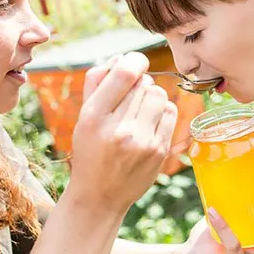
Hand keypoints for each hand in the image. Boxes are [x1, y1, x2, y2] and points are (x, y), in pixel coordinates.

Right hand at [71, 52, 177, 211]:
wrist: (100, 196)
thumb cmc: (90, 151)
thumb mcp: (83, 117)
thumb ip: (97, 83)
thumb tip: (121, 57)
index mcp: (93, 117)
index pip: (124, 74)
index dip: (134, 61)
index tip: (134, 62)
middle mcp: (118, 130)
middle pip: (143, 83)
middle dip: (138, 82)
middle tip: (130, 96)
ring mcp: (142, 142)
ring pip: (159, 94)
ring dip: (151, 95)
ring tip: (140, 108)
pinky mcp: (159, 151)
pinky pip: (170, 111)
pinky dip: (161, 110)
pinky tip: (149, 121)